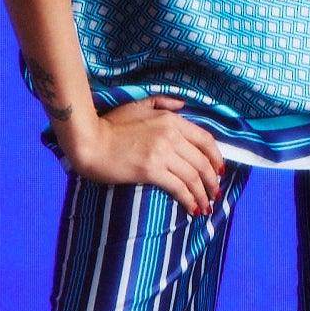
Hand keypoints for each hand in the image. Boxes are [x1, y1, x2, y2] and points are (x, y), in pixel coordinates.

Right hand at [65, 94, 225, 216]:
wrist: (90, 142)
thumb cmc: (110, 124)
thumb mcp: (138, 105)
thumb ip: (163, 102)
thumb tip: (183, 105)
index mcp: (171, 119)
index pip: (205, 139)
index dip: (216, 157)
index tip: (219, 170)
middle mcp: (171, 135)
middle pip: (202, 162)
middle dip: (212, 181)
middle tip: (215, 193)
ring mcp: (162, 153)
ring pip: (193, 177)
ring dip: (203, 194)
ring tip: (206, 205)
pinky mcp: (151, 170)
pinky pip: (178, 187)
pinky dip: (189, 199)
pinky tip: (192, 208)